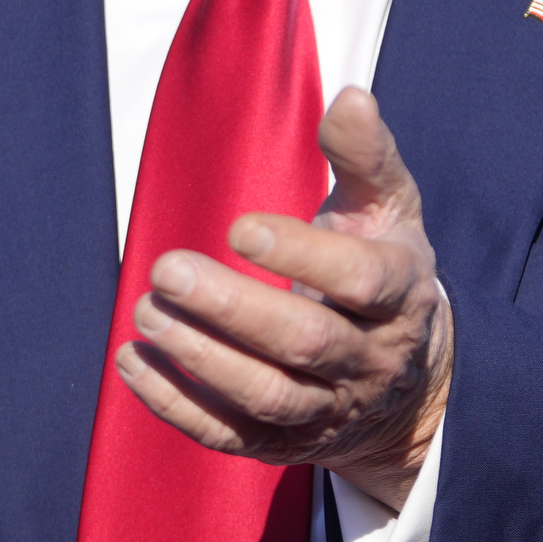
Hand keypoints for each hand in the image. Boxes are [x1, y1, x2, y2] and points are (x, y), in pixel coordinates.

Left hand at [115, 87, 450, 511]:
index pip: (360, 280)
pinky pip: (231, 436)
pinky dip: (177, 406)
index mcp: (400, 295)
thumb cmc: (384, 269)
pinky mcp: (287, 445)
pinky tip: (132, 362)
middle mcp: (370, 360)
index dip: (302, 255)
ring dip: (201, 358)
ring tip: (146, 312)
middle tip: (166, 269)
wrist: (410, 381)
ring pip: (268, 396)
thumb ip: (364, 154)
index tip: (239, 227)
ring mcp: (329, 409)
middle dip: (232, 310)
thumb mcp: (389, 208)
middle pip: (304, 343)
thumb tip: (350, 96)